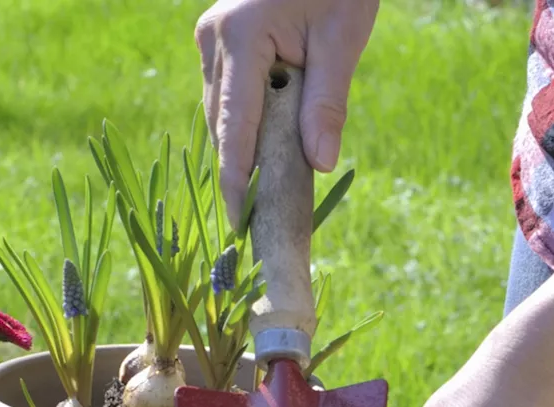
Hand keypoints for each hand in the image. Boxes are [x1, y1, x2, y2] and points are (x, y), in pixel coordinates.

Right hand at [196, 0, 379, 220]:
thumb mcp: (342, 40)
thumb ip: (327, 103)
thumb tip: (321, 164)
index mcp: (240, 37)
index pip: (234, 127)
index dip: (236, 180)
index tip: (238, 223)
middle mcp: (214, 39)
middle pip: (222, 126)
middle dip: (240, 172)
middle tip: (259, 221)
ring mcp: (211, 40)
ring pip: (221, 115)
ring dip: (244, 150)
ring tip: (265, 194)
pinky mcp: (220, 44)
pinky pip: (228, 99)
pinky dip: (246, 128)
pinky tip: (266, 153)